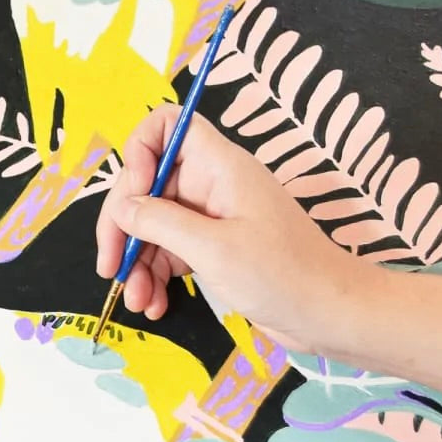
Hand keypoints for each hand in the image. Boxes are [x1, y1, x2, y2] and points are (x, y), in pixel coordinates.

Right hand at [95, 106, 373, 352]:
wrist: (331, 315)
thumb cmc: (283, 274)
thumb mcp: (213, 248)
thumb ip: (160, 222)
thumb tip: (121, 206)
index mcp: (219, 166)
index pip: (167, 125)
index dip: (139, 153)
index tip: (132, 197)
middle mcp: (211, 185)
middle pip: (147, 185)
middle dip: (123, 226)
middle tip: (110, 266)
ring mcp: (211, 218)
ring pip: (153, 226)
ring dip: (137, 262)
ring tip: (135, 301)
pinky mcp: (213, 250)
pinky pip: (169, 253)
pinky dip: (155, 278)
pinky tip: (153, 305)